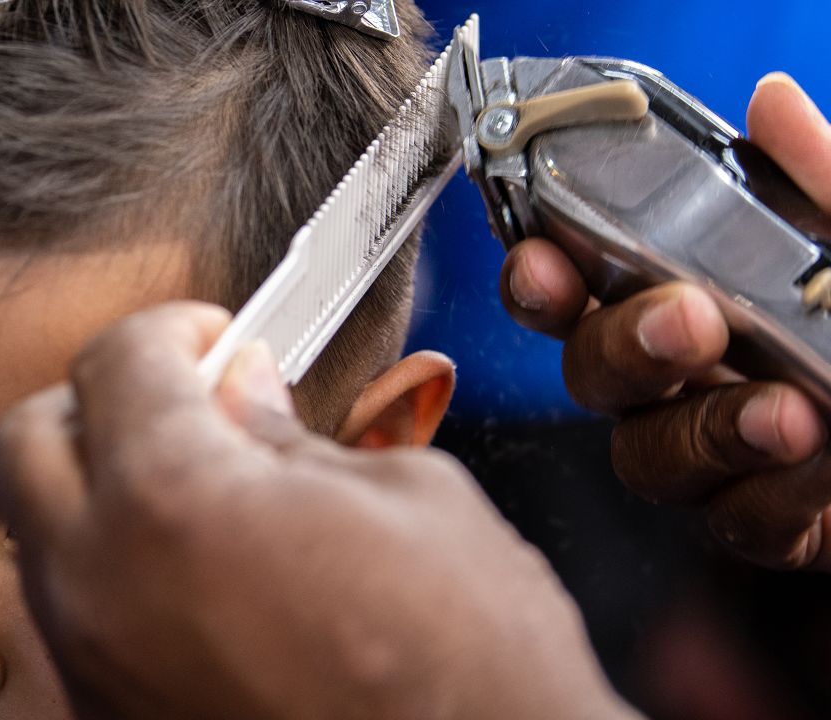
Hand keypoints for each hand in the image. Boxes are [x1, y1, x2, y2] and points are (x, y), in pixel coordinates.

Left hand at [0, 302, 634, 719]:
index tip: (212, 339)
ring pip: (42, 535)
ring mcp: (95, 670)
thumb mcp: (405, 497)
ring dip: (101, 489)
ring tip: (198, 488)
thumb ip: (292, 434)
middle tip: (182, 398)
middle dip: (98, 399)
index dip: (171, 330)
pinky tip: (202, 573)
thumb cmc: (474, 662)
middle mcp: (101, 588)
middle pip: (28, 443)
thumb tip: (245, 391)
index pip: (115, 361)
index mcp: (174, 500)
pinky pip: (80, 618)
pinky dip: (118, 572)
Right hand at [500, 73, 830, 569]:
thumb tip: (771, 106)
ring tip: (787, 413)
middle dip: (624, 350)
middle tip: (690, 324)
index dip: (543, 279)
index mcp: (693, 292)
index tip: (546, 262)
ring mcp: (724, 453)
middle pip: (593, 375)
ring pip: (648, 460)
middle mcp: (690, 374)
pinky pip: (735, 524)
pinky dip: (775, 494)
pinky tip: (824, 458)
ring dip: (705, 433)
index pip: (579, 288)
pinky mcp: (772, 523)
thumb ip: (825, 177)